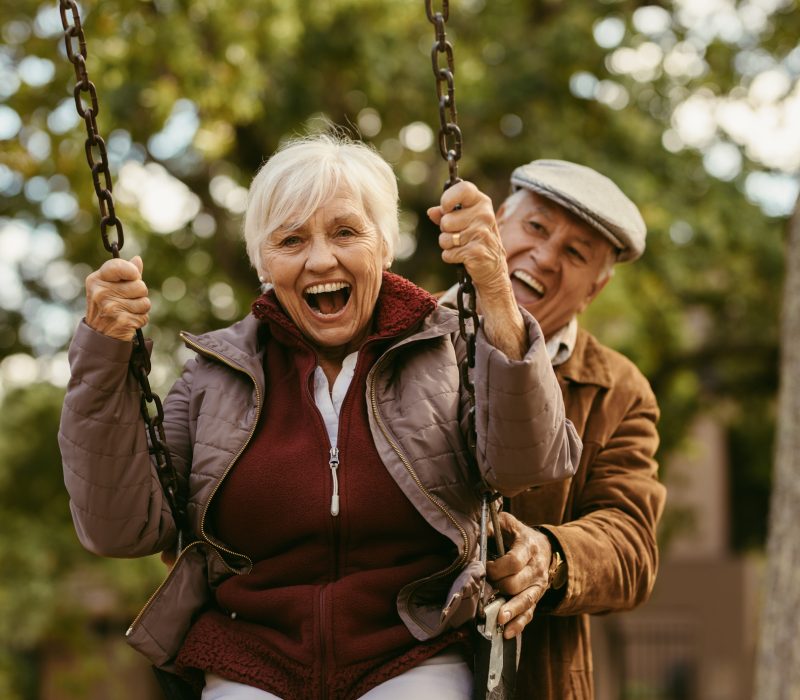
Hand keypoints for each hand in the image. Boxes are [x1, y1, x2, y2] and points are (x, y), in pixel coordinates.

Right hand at [85, 255, 150, 340]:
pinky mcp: (122, 321)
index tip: (134, 276)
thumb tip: (137, 259)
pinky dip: (140, 319)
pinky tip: (128, 320)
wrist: (99, 335)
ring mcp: (111, 307)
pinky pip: (144, 315)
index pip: (119, 266)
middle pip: (140, 286)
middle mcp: (101, 292)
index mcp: (96, 280)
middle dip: (139, 294)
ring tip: (127, 311)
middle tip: (127, 300)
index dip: (132, 271)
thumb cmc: (107, 306)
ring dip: (141, 308)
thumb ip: (125, 273)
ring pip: (145, 301)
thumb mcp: (109, 287)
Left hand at [427, 181, 509, 296]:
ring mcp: (481, 233)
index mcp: (482, 203)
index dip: (448, 198)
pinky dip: (451, 257)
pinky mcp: (476, 252)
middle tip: (459, 235)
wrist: (493, 268)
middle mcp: (484, 215)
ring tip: (462, 246)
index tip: (445, 208)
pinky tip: (464, 257)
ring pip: (445, 239)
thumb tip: (431, 212)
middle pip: (446, 221)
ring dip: (448, 245)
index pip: (464, 189)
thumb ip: (446, 214)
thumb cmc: (475, 240)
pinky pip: (447, 254)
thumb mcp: (464, 222)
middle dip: (446, 230)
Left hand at [486, 511, 552, 638]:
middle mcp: (536, 568)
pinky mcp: (536, 598)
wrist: (545, 547)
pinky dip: (518, 624)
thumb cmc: (518, 535)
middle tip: (485, 586)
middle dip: (498, 587)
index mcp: (528, 547)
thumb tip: (476, 536)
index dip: (496, 568)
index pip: (513, 562)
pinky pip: (529, 614)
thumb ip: (492, 526)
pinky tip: (507, 633)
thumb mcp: (507, 523)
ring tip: (498, 620)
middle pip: (516, 584)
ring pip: (525, 601)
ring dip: (510, 611)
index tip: (484, 568)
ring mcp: (538, 585)